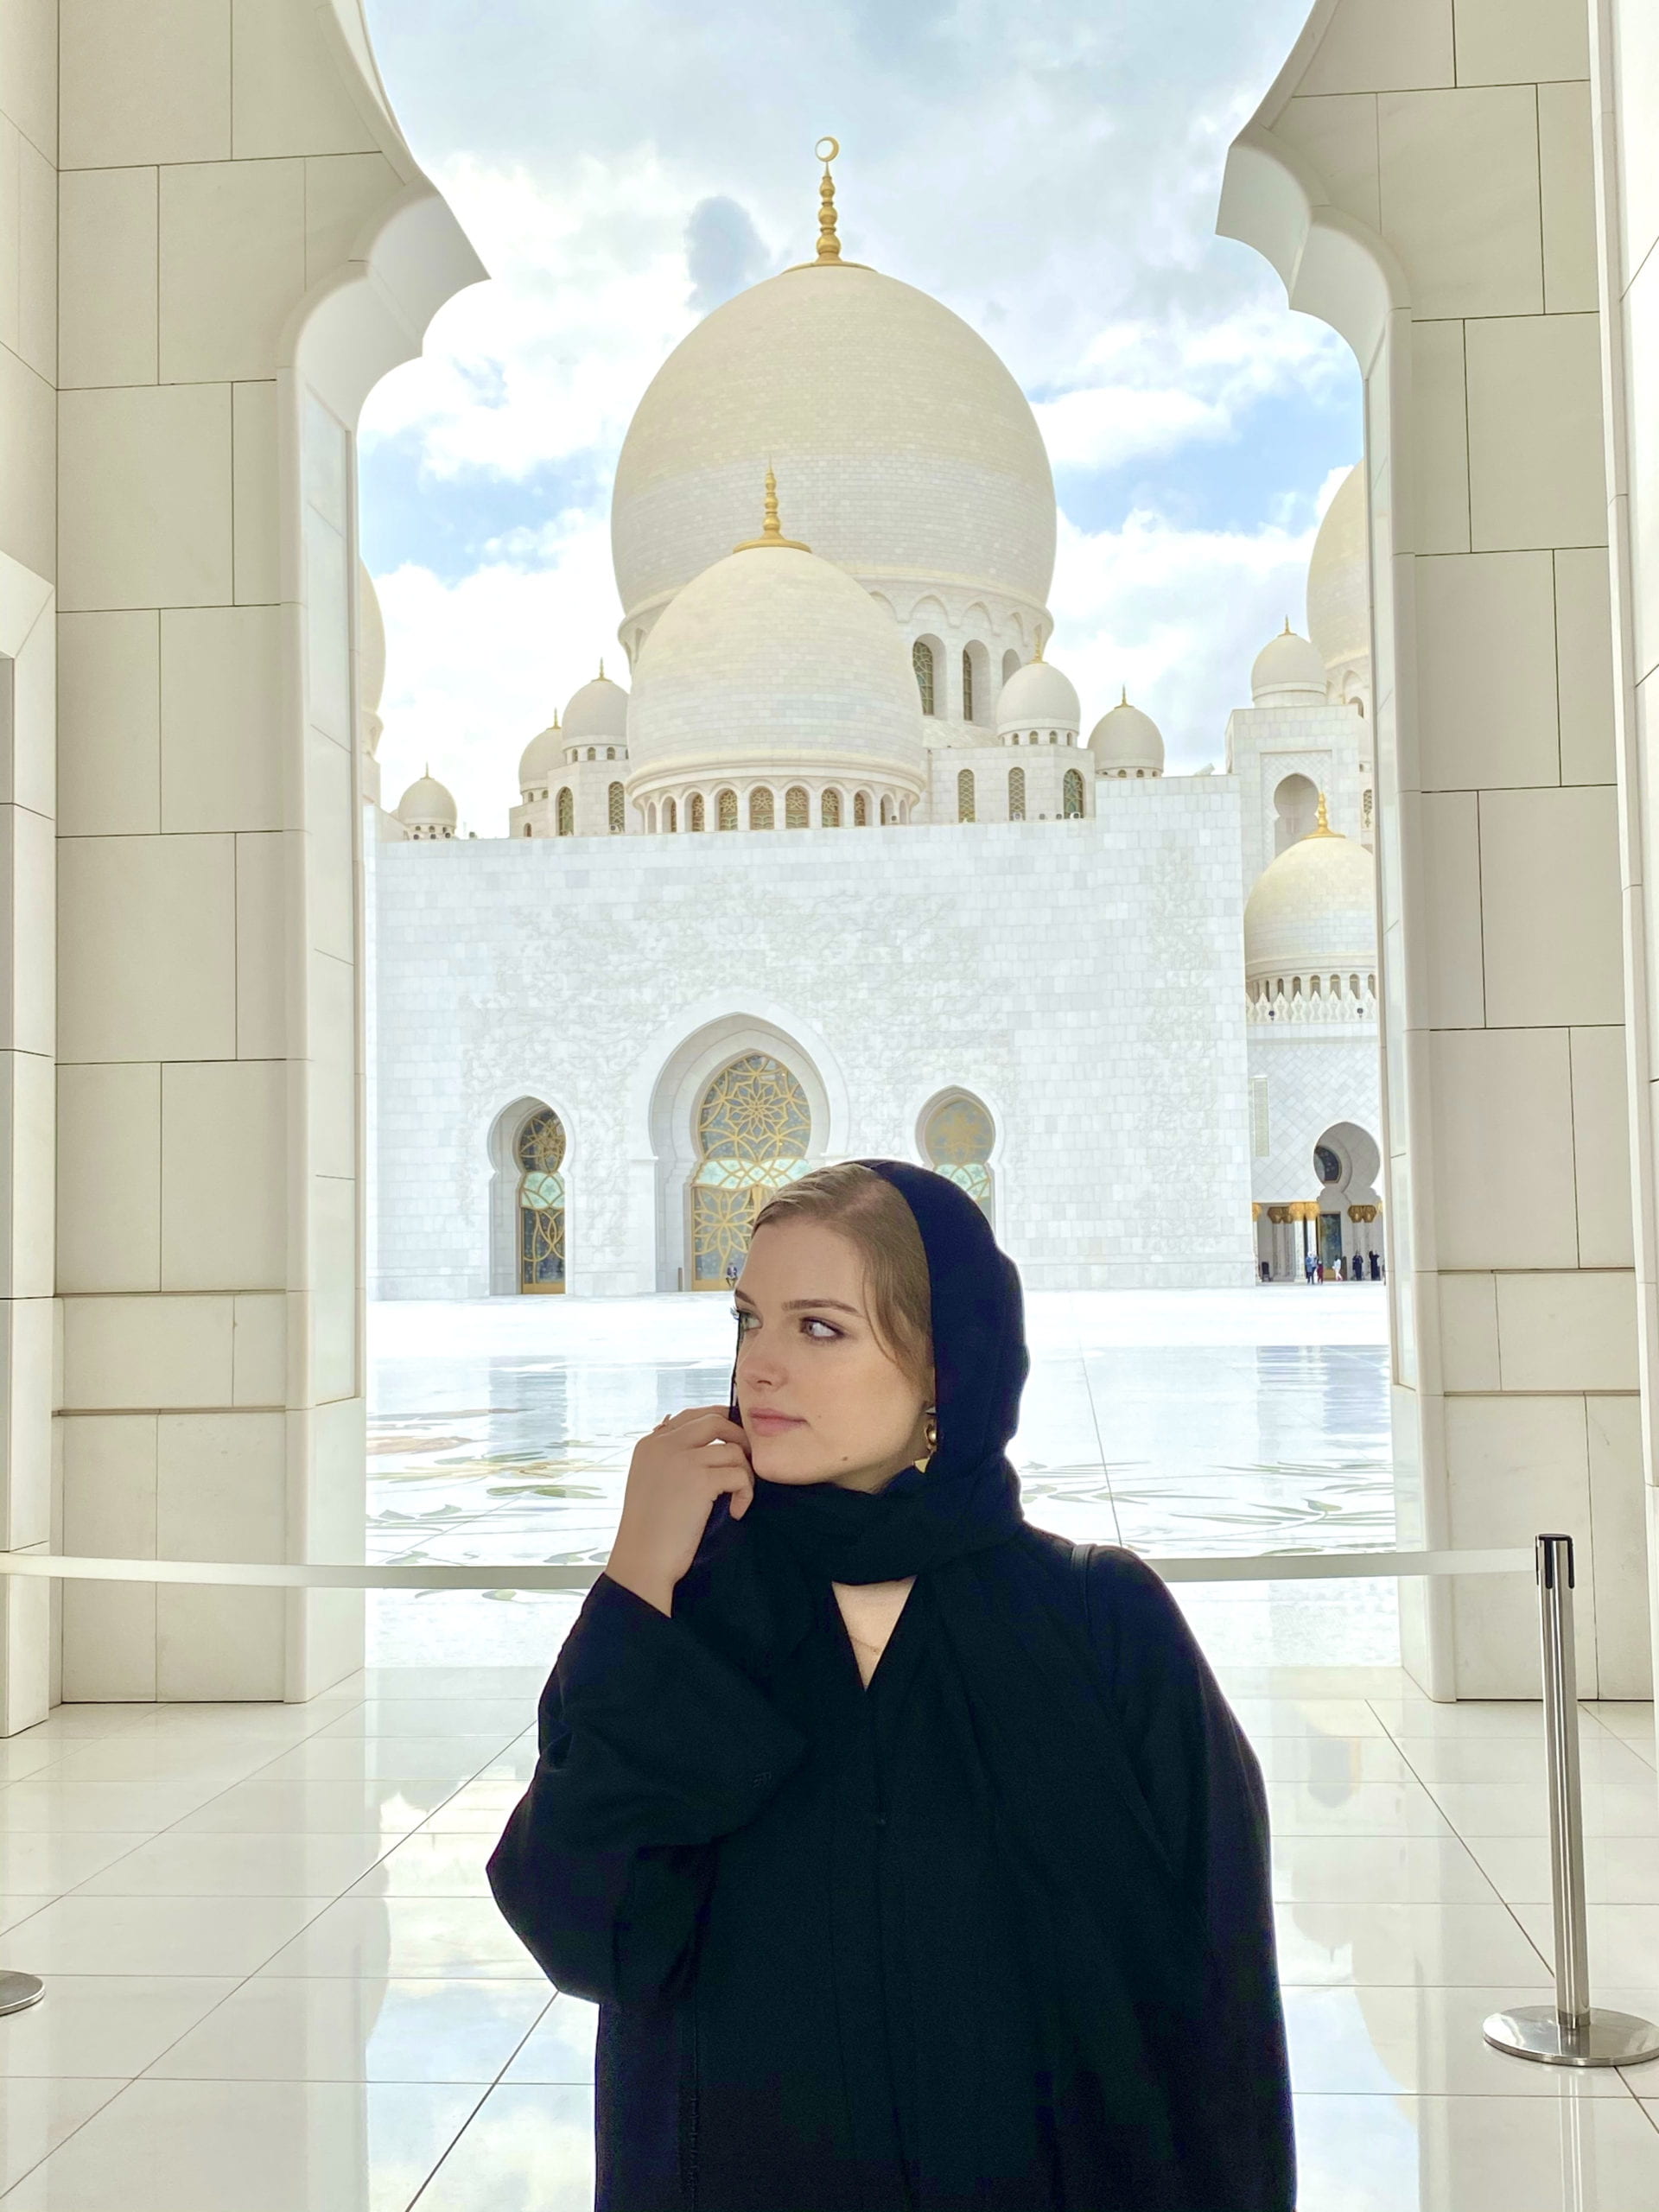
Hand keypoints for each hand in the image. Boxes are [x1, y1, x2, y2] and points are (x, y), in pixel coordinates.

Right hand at [605, 1406, 754, 1615]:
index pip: (691, 1415)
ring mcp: (682, 1459)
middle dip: (739, 1438)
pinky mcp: (700, 1480)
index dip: (719, 1423)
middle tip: (746, 1464)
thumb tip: (697, 1439)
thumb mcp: (649, 1481)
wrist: (643, 1560)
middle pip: (716, 1420)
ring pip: (733, 1449)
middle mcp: (664, 1445)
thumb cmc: (649, 1529)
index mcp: (650, 1444)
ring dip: (745, 1474)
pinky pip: (739, 1474)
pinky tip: (736, 1512)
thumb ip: (668, 1457)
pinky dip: (745, 1493)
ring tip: (737, 1498)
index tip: (733, 1441)